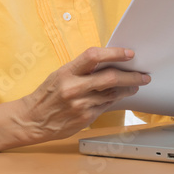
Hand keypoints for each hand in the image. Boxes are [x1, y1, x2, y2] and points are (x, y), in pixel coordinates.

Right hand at [16, 47, 150, 142]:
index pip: (94, 56)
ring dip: (127, 89)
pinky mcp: (85, 118)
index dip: (114, 53)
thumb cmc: (47, 94)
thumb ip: (82, 69)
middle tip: (143, 75)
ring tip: (135, 85)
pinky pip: (106, 106)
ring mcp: (80, 104)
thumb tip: (109, 62)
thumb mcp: (60, 75)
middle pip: (110, 78)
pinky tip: (119, 96)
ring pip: (112, 94)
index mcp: (67, 72)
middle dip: (131, 76)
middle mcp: (74, 88)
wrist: (30, 120)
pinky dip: (115, 100)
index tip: (129, 53)